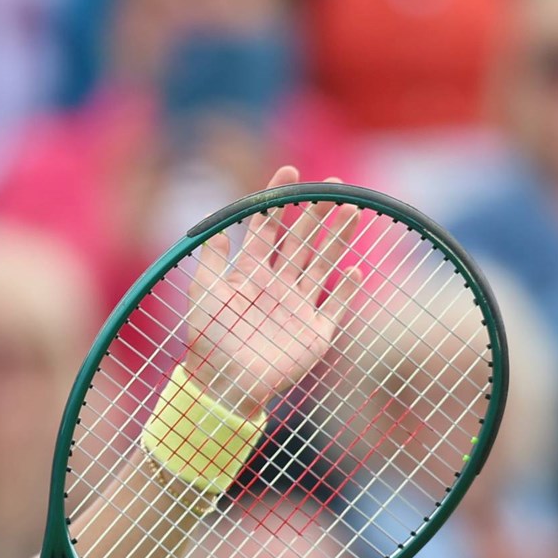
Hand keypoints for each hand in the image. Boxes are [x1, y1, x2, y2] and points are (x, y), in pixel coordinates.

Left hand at [185, 165, 358, 418]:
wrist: (223, 386)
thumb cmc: (208, 341)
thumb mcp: (203, 294)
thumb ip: (212, 259)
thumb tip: (216, 224)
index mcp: (250, 272)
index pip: (267, 227)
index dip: (278, 199)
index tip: (289, 170)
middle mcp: (277, 284)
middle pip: (301, 239)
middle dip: (316, 212)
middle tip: (333, 185)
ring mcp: (299, 307)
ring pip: (323, 264)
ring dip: (338, 238)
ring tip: (353, 210)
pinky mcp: (315, 333)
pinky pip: (336, 306)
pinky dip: (347, 290)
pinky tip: (354, 269)